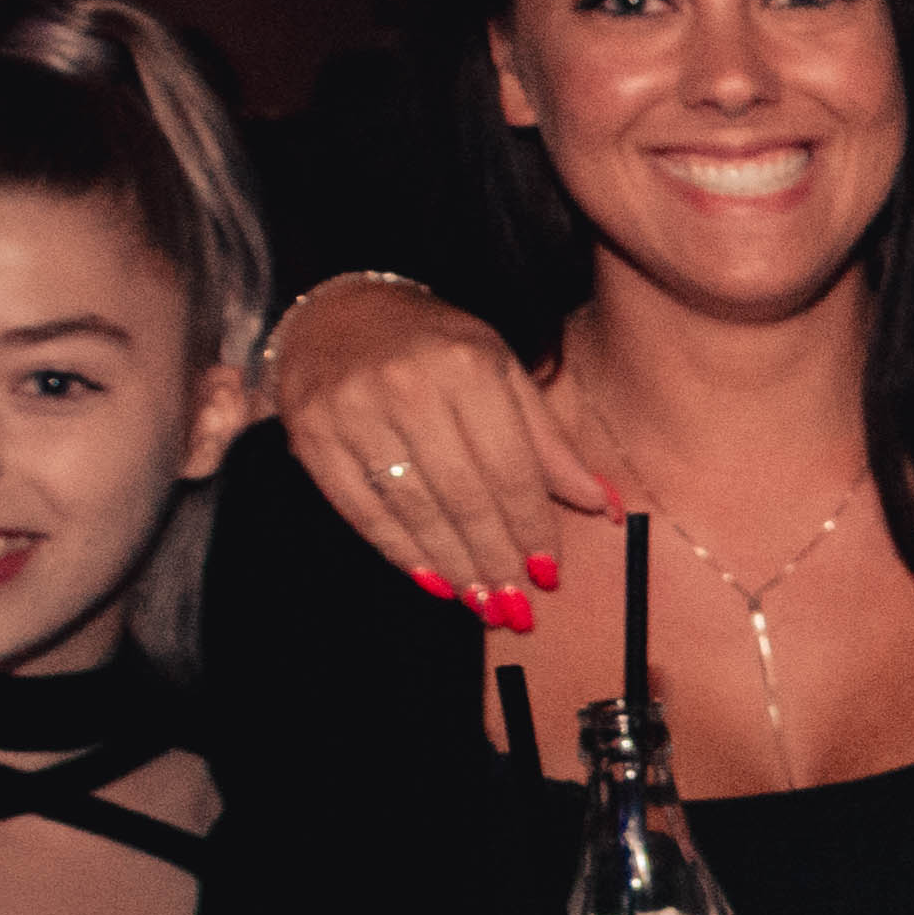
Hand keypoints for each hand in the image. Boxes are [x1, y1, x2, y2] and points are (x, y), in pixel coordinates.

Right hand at [271, 275, 620, 623]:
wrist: (337, 311)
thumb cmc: (435, 346)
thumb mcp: (501, 372)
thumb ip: (548, 441)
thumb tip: (603, 505)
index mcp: (466, 365)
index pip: (508, 466)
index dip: (530, 525)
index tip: (548, 571)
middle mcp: (406, 385)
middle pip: (462, 495)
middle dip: (494, 556)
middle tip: (515, 602)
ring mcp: (351, 411)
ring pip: (413, 509)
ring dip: (453, 564)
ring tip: (481, 600)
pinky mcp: (310, 436)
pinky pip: (362, 510)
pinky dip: (400, 551)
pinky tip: (431, 578)